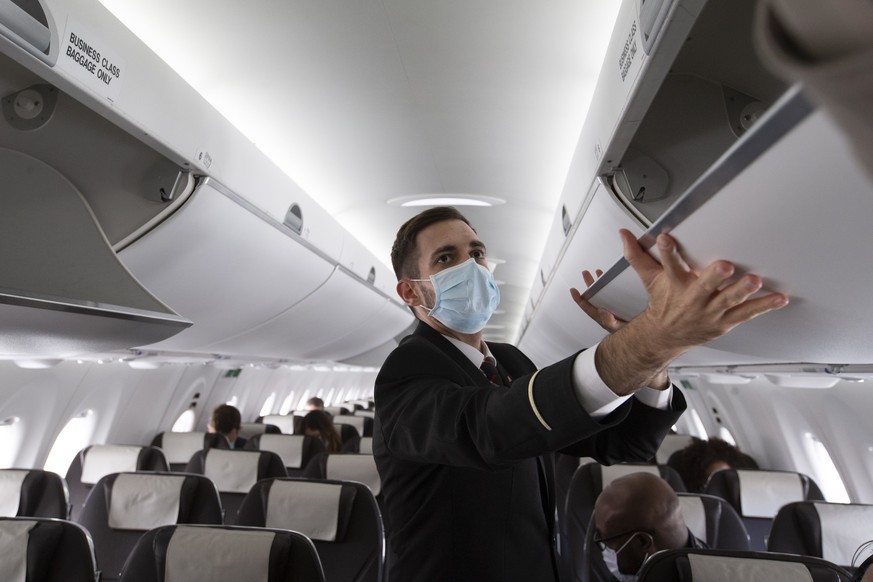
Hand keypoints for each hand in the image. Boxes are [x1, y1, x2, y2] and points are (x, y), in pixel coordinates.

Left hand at [570, 269, 626, 332]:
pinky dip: (612, 284)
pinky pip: (615, 291)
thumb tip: (601, 311)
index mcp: (601, 316)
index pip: (586, 306)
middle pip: (594, 295)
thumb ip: (608, 321)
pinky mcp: (622, 303)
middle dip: (589, 283)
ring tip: (598, 272)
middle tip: (586, 273)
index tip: (573, 290)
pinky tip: (614, 278)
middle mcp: (606, 310)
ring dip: (600, 281)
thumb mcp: (616, 328)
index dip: (578, 298)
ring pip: (603, 292)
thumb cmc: (627, 332)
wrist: (638, 331)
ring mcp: (613, 306)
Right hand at [623, 229, 788, 355]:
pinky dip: (764, 306)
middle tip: (724, 265)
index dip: (667, 252)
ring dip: (741, 291)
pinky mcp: (724, 321)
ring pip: (727, 300)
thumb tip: (623, 235)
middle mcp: (693, 299)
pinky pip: (746, 314)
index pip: (668, 266)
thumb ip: (637, 256)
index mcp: (675, 285)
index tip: (665, 239)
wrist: (665, 336)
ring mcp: (710, 312)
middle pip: (703, 287)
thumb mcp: (649, 279)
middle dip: (714, 277)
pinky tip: (778, 298)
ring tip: (754, 280)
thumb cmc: (663, 304)